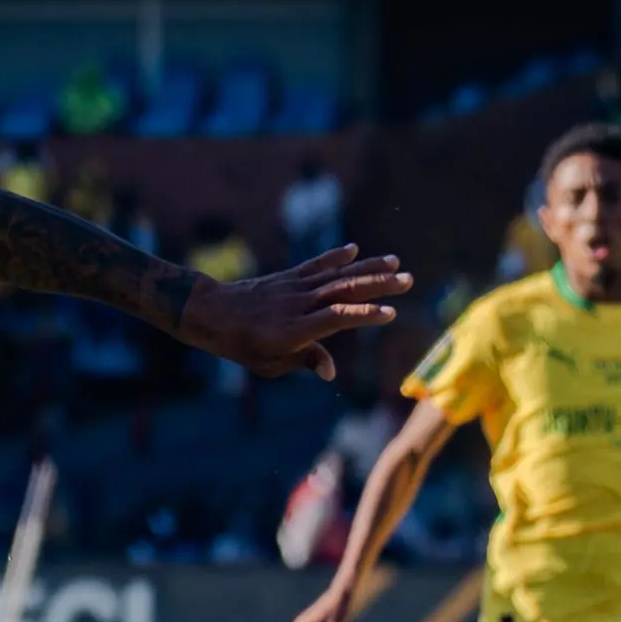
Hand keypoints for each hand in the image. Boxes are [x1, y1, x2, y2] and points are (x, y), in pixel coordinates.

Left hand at [177, 246, 413, 380]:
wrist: (213, 313)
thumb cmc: (243, 346)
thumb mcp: (271, 364)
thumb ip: (305, 361)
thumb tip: (331, 372)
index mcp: (295, 330)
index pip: (337, 318)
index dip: (364, 315)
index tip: (390, 313)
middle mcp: (299, 304)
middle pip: (344, 291)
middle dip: (378, 285)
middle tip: (407, 279)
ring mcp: (294, 287)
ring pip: (336, 275)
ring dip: (367, 268)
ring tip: (394, 262)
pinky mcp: (289, 277)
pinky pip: (315, 265)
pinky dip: (335, 257)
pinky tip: (354, 249)